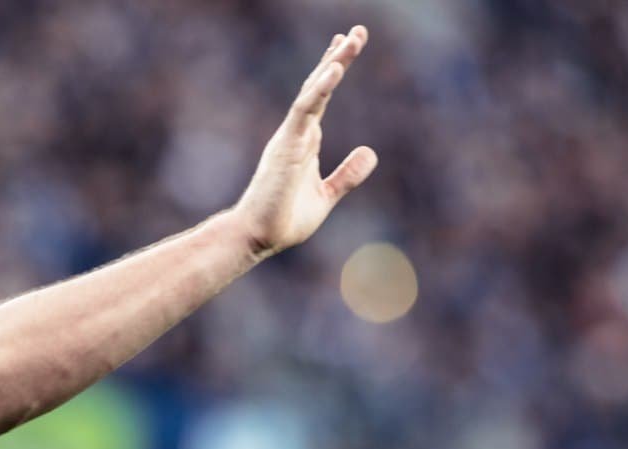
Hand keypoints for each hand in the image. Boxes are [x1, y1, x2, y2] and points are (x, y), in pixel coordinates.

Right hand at [231, 25, 377, 260]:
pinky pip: (304, 110)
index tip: (345, 45)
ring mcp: (290, 137)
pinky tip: (335, 68)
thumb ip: (347, 175)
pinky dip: (319, 88)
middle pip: (319, 87)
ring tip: (351, 39)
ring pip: (313, 91)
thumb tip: (371, 152)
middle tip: (357, 31)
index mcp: (305, 143)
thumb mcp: (326, 196)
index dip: (333, 70)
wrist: (256, 238)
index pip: (321, 98)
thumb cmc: (284, 221)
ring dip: (333, 64)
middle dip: (337, 57)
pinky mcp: (286, 145)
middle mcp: (296, 134)